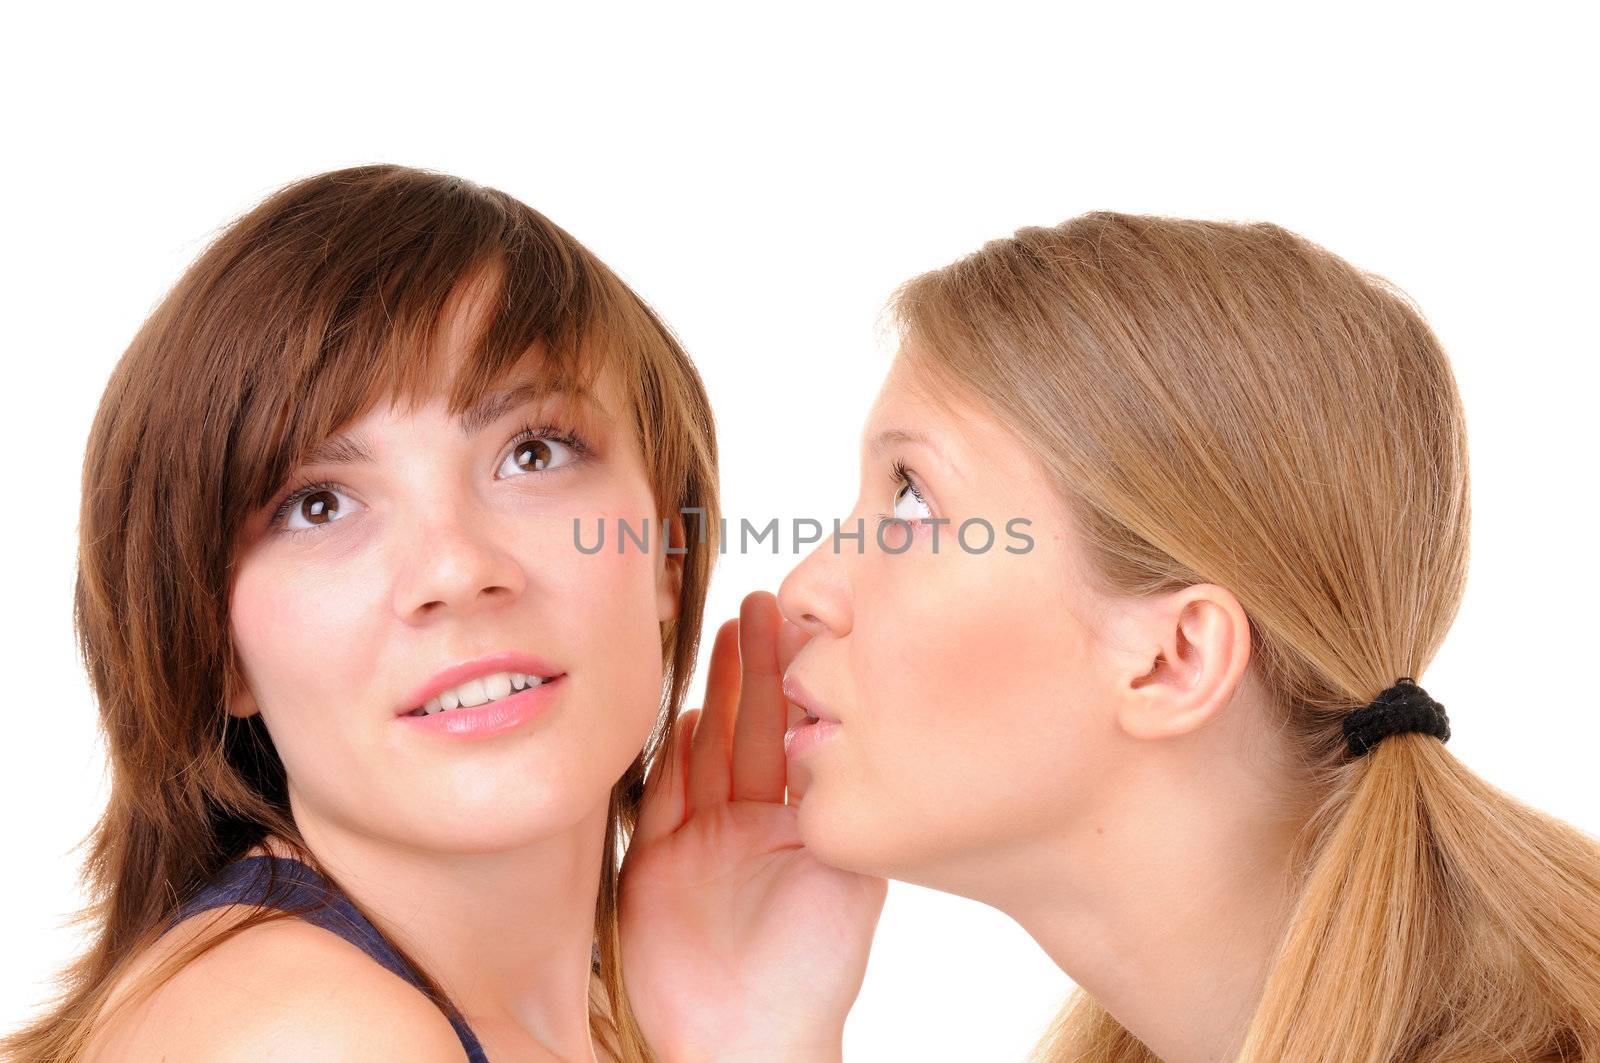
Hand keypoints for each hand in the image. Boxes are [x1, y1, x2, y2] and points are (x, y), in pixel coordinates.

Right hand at [618, 591, 886, 1061]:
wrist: (746, 1042)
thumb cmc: (812, 973)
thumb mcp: (850, 881)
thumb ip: (841, 811)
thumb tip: (859, 736)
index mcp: (799, 823)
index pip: (797, 734)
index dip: (799, 679)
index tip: (805, 621)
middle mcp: (749, 823)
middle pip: (750, 727)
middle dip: (755, 666)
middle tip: (760, 603)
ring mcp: (701, 839)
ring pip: (707, 749)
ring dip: (716, 692)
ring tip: (726, 631)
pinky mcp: (655, 861)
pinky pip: (664, 796)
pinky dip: (673, 754)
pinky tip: (688, 710)